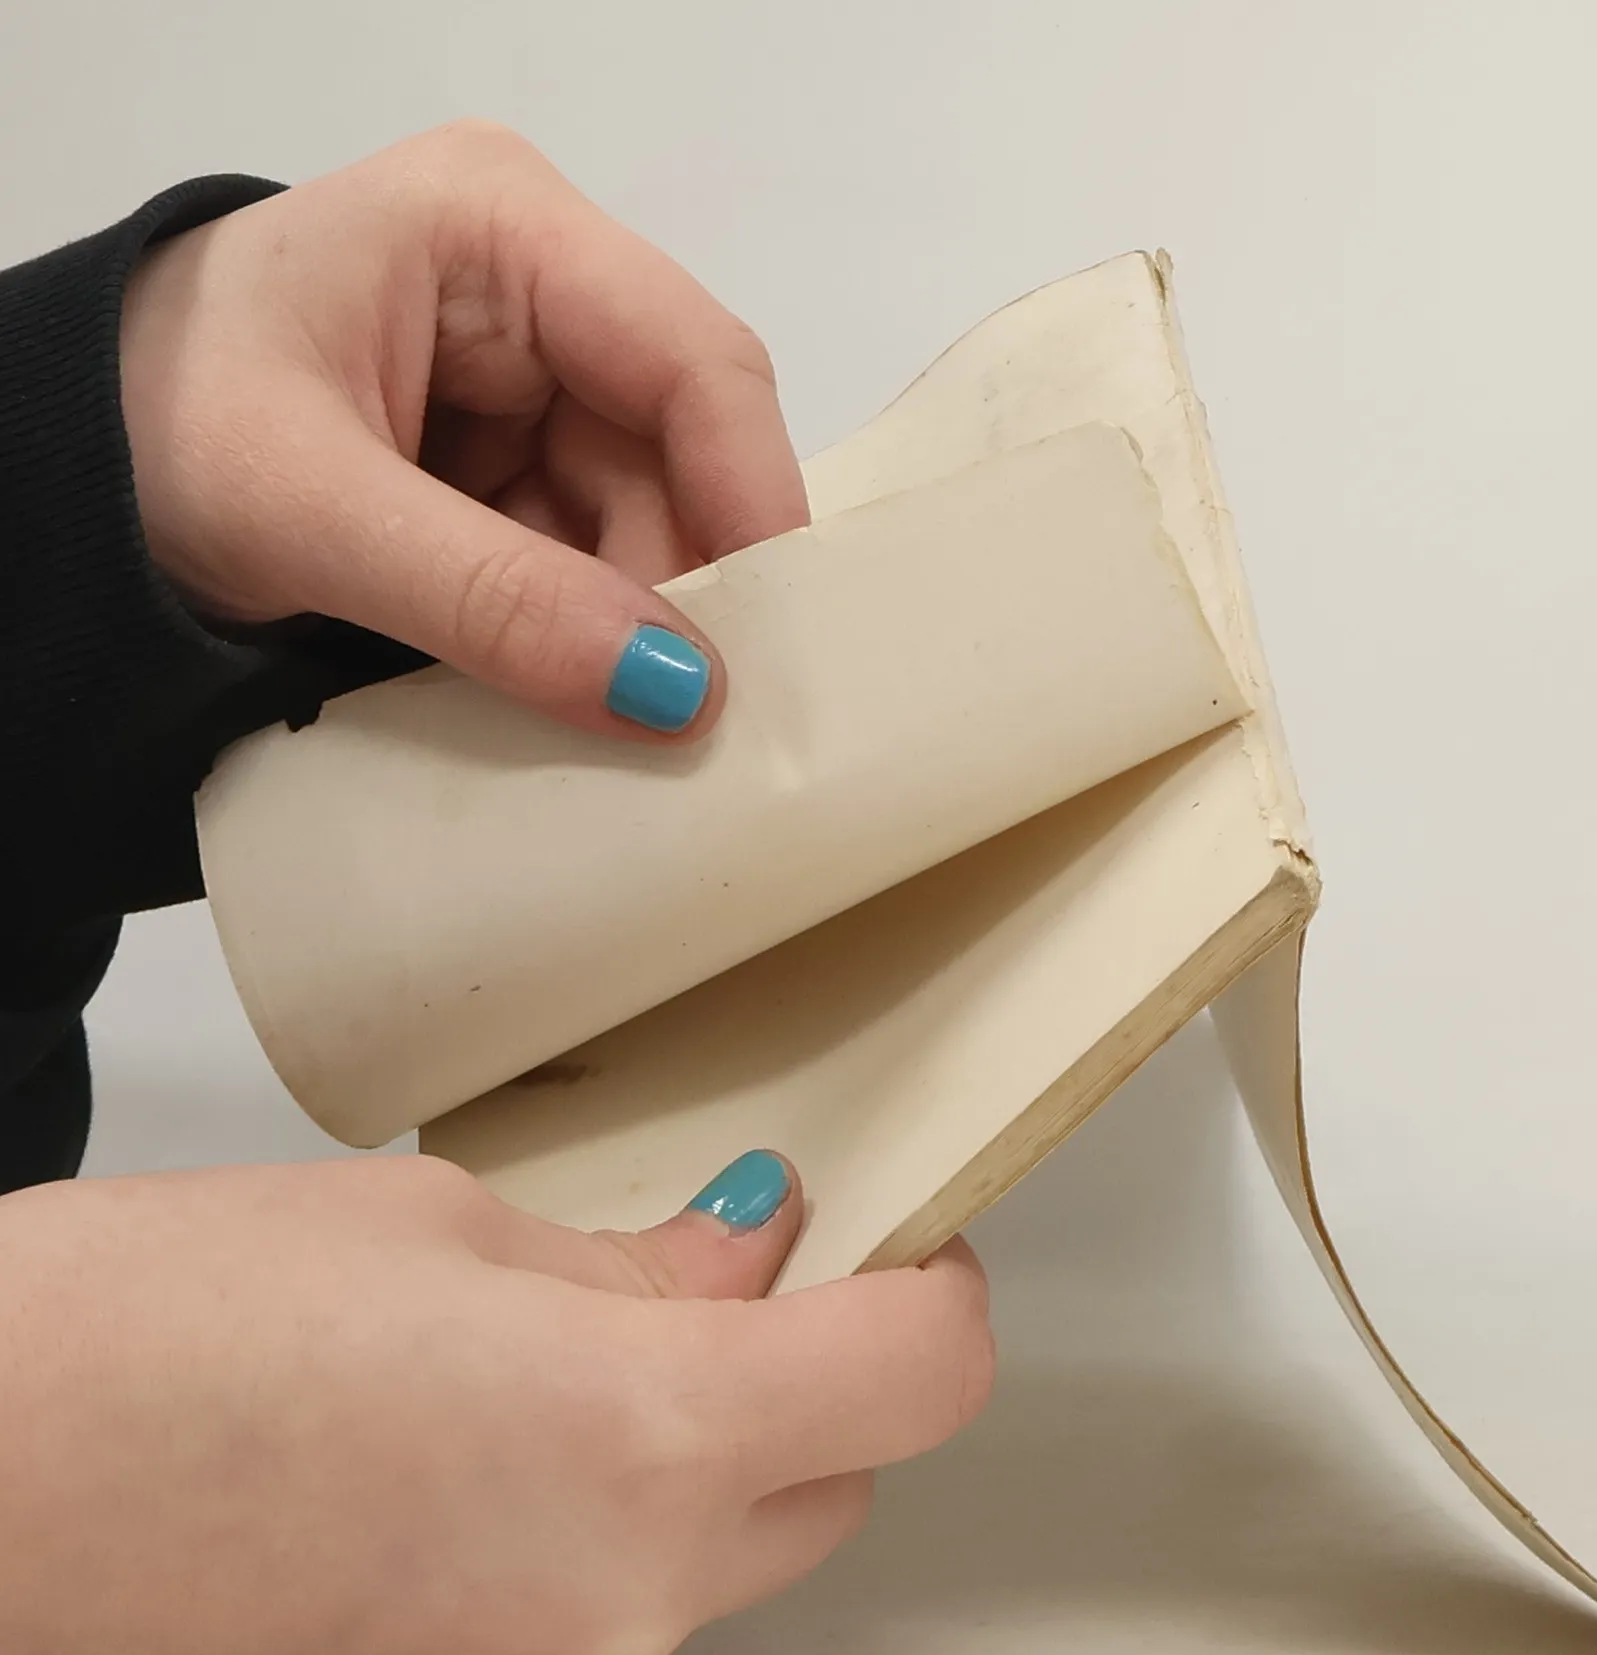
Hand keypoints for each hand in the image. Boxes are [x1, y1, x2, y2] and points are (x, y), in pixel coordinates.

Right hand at [0, 1153, 990, 1654]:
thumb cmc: (140, 1333)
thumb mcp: (427, 1229)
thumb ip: (630, 1266)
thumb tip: (747, 1257)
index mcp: (642, 1434)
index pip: (918, 1379)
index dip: (932, 1292)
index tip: (899, 1242)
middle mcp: (618, 1594)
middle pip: (828, 1482)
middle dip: (803, 1378)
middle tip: (710, 1274)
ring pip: (711, 1560)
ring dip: (687, 1462)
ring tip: (536, 1363)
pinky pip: (591, 1624)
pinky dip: (578, 1539)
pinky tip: (450, 1463)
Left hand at [118, 121, 809, 738]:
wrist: (46, 476)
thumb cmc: (144, 437)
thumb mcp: (311, 513)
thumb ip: (495, 600)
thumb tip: (678, 695)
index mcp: (497, 228)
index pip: (690, 356)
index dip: (751, 497)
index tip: (768, 646)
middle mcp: (537, 291)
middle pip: (680, 451)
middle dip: (682, 587)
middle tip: (687, 726)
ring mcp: (528, 382)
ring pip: (646, 521)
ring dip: (633, 629)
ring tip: (615, 729)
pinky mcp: (509, 464)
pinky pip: (591, 559)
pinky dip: (585, 637)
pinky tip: (568, 698)